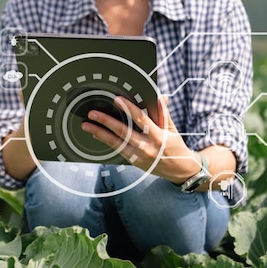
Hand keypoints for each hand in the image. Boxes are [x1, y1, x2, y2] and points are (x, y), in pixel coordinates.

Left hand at [81, 96, 201, 182]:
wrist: (180, 171)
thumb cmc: (176, 146)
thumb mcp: (172, 129)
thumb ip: (163, 114)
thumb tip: (160, 97)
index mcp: (157, 136)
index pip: (140, 119)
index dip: (128, 108)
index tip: (117, 99)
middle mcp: (147, 147)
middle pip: (123, 132)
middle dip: (106, 122)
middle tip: (92, 114)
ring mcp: (139, 156)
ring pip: (116, 143)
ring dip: (99, 133)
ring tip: (86, 126)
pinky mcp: (134, 162)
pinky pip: (118, 150)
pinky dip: (107, 142)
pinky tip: (96, 135)